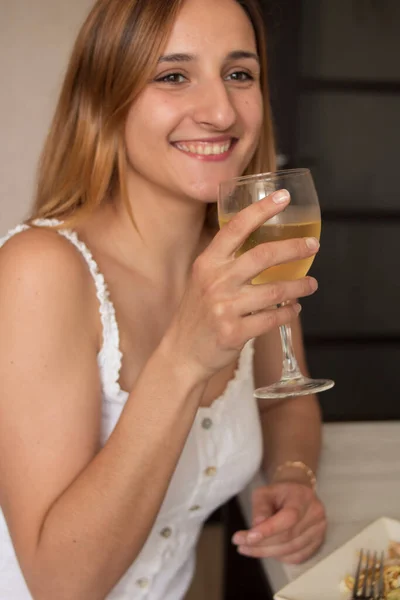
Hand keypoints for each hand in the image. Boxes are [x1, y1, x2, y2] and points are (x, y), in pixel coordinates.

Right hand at [164, 190, 318, 379]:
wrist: (182, 352)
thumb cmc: (197, 314)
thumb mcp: (202, 280)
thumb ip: (226, 263)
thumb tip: (262, 245)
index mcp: (207, 263)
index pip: (236, 227)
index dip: (261, 210)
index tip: (283, 198)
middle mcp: (215, 282)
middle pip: (263, 256)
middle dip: (294, 247)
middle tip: (313, 245)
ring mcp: (224, 308)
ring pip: (274, 292)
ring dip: (299, 286)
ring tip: (310, 284)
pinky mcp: (234, 333)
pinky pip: (272, 319)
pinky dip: (289, 313)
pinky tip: (294, 309)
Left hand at [232, 483, 326, 563]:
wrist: (297, 493)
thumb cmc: (279, 493)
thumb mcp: (264, 492)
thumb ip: (260, 507)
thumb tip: (257, 526)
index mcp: (303, 497)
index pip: (289, 517)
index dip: (269, 530)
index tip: (248, 537)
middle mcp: (315, 514)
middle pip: (288, 537)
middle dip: (261, 544)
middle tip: (240, 544)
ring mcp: (319, 530)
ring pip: (291, 550)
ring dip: (266, 552)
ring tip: (248, 548)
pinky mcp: (317, 543)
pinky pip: (296, 557)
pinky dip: (279, 557)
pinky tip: (266, 550)